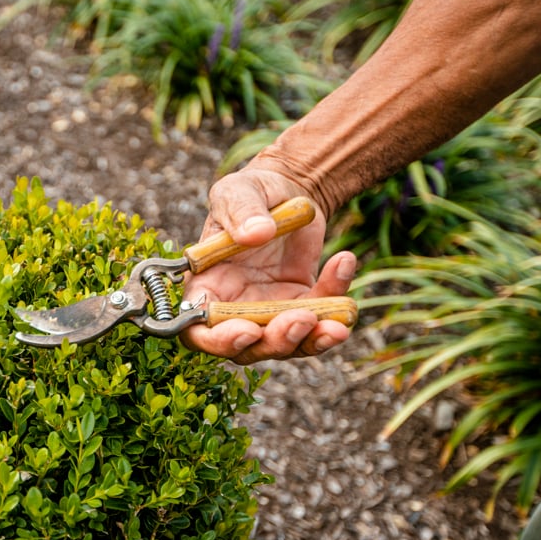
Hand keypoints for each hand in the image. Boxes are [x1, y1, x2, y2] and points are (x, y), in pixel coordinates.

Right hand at [180, 167, 357, 363]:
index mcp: (206, 286)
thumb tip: (255, 232)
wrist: (291, 191)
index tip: (248, 330)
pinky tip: (343, 264)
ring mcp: (269, 313)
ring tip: (337, 323)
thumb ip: (240, 211)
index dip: (218, 340)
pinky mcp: (303, 307)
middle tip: (302, 319)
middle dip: (275, 342)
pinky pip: (321, 320)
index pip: (198, 330)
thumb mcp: (238, 191)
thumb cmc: (253, 192)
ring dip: (311, 340)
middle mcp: (234, 308)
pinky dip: (337, 307)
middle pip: (247, 348)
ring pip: (287, 345)